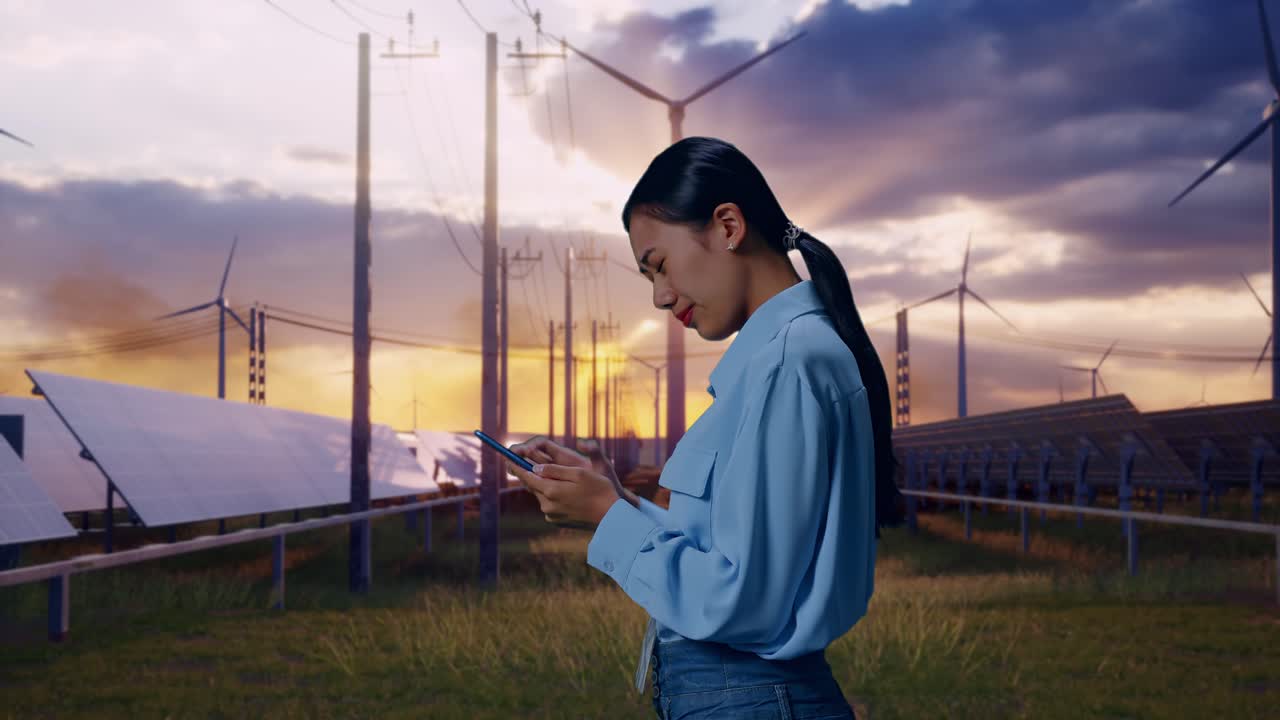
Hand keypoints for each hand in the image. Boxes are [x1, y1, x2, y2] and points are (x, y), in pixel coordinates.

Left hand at [505, 436, 625, 526]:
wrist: (610, 516)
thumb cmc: (598, 489)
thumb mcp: (578, 473)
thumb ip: (555, 470)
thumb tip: (535, 467)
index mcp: (551, 490)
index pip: (527, 476)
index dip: (516, 466)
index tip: (507, 457)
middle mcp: (547, 504)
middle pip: (532, 485)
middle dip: (530, 473)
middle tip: (525, 460)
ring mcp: (551, 514)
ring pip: (541, 494)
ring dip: (543, 484)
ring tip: (552, 475)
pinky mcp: (556, 520)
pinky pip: (549, 503)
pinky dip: (552, 495)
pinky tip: (565, 491)